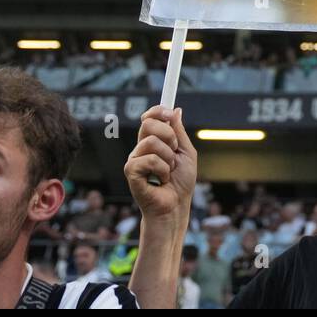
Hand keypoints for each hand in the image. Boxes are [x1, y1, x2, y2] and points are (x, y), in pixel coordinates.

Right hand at [126, 105, 197, 220]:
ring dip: (168, 158)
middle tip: (174, 152)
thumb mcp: (186, 153)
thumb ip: (179, 132)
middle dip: (168, 136)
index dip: (158, 111)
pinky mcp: (130, 171)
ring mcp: (134, 159)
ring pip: (151, 141)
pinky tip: (160, 180)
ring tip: (168, 171)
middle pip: (148, 124)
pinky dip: (162, 170)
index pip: (149, 118)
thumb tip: (176, 110)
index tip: (169, 113)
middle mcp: (141, 148)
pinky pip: (149, 159)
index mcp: (153, 142)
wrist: (176, 206)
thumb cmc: (181, 183)